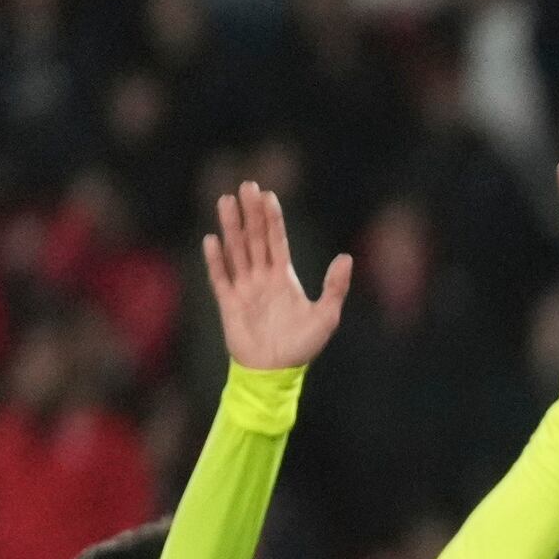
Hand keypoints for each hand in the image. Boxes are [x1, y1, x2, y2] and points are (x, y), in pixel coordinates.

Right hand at [202, 181, 349, 372]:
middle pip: (254, 238)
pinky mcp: (228, 303)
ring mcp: (244, 288)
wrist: (276, 372)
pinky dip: (216, 260)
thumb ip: (335, 287)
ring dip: (231, 226)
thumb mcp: (327, 316)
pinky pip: (220, 277)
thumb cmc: (302, 346)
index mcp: (284, 277)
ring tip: (225, 201)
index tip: (268, 195)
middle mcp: (262, 278)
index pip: (277, 240)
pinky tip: (211, 240)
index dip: (272, 218)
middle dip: (250, 212)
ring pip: (236, 250)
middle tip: (246, 185)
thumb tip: (347, 258)